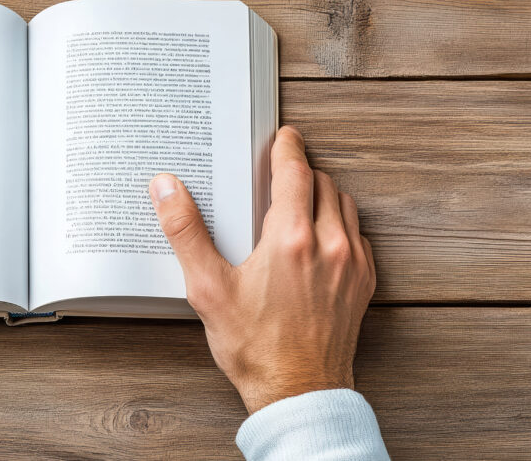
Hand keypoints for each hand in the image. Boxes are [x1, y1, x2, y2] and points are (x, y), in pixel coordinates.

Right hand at [149, 125, 375, 413]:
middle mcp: (329, 245)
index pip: (295, 172)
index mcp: (291, 239)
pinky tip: (318, 239)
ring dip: (323, 195)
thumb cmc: (255, 347)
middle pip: (324, 184)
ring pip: (345, 207)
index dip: (287, 148)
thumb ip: (185, 231)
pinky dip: (340, 225)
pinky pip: (358, 236)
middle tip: (280, 171)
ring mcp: (352, 265)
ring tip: (297, 200)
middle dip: (302, 171)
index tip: (283, 137)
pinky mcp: (363, 284)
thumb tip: (167, 189)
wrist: (298, 392)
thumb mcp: (207, 288)